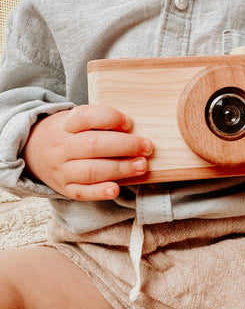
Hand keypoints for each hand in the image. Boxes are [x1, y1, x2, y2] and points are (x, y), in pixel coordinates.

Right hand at [23, 105, 152, 200]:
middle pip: (93, 145)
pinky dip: (100, 191)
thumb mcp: (75, 119)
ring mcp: (62, 169)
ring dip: (120, 169)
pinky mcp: (65, 188)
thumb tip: (134, 130)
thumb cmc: (67, 133)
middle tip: (147, 147)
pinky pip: (83, 192)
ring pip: (91, 170)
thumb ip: (99, 122)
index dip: (111, 118)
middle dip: (125, 146)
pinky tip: (116, 189)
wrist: (34, 152)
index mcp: (65, 124)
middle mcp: (62, 147)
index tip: (130, 123)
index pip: (86, 117)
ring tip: (141, 166)